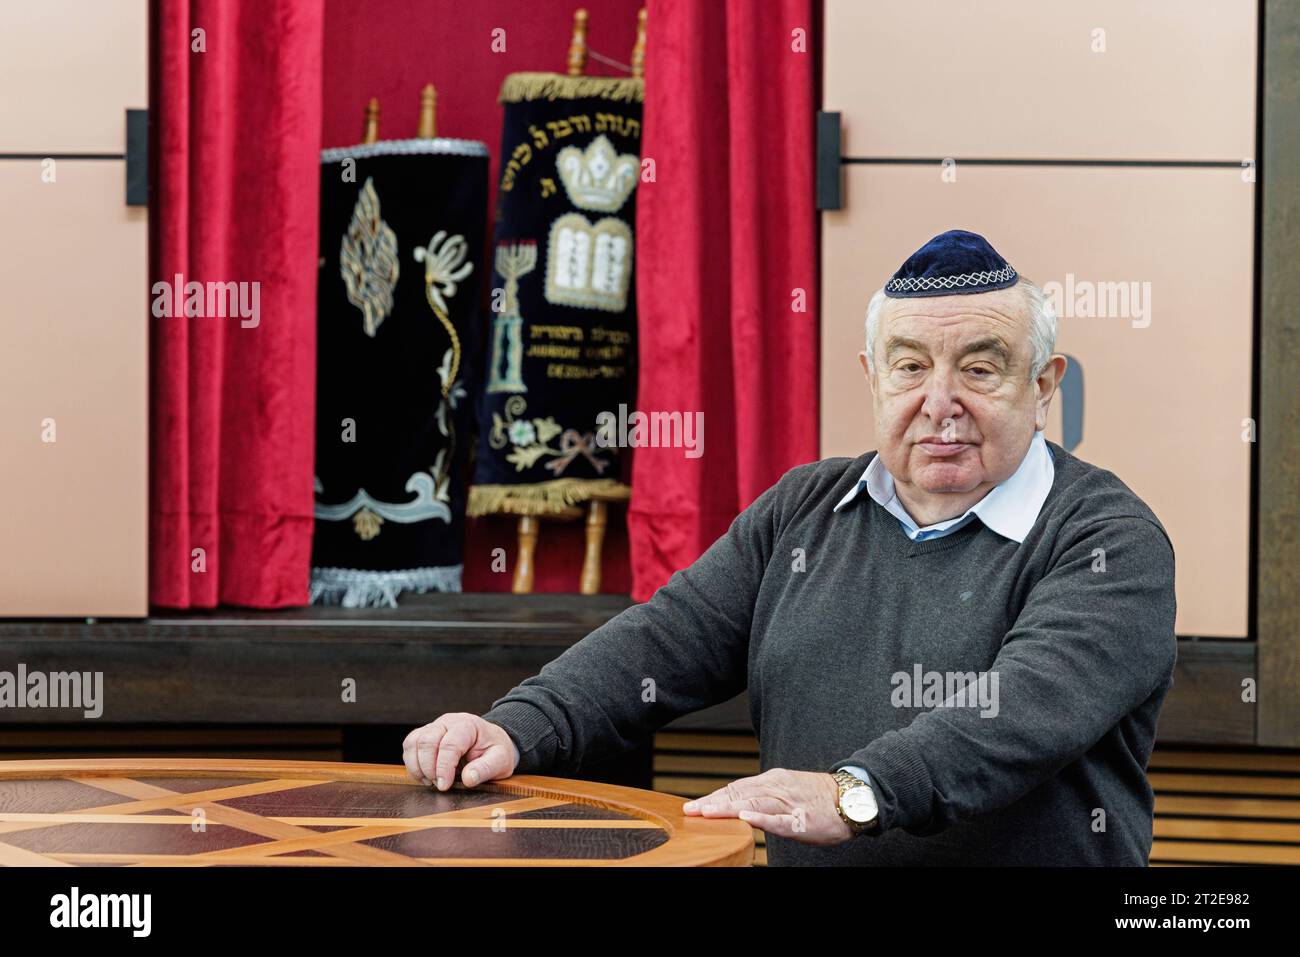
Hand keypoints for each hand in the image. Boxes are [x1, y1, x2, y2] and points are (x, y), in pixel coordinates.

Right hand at [402, 713, 520, 790]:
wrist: (490, 741)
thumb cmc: (495, 750)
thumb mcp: (500, 760)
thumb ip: (486, 769)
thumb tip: (468, 779)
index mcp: (467, 725)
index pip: (449, 744)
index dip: (443, 767)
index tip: (444, 786)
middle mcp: (448, 722)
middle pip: (427, 741)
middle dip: (429, 767)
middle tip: (439, 785)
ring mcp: (434, 726)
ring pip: (414, 742)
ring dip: (417, 766)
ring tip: (431, 781)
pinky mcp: (425, 735)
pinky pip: (409, 745)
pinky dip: (412, 763)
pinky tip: (424, 776)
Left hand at [681, 768, 853, 844]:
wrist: (852, 797)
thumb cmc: (818, 798)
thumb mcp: (786, 791)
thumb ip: (763, 795)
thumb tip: (738, 804)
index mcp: (772, 781)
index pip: (736, 788)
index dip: (714, 796)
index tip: (694, 805)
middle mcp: (777, 787)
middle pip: (739, 794)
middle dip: (713, 802)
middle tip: (690, 810)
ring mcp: (789, 802)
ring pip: (754, 803)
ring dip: (728, 808)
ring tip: (707, 813)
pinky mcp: (802, 819)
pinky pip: (779, 819)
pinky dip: (761, 818)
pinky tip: (746, 818)